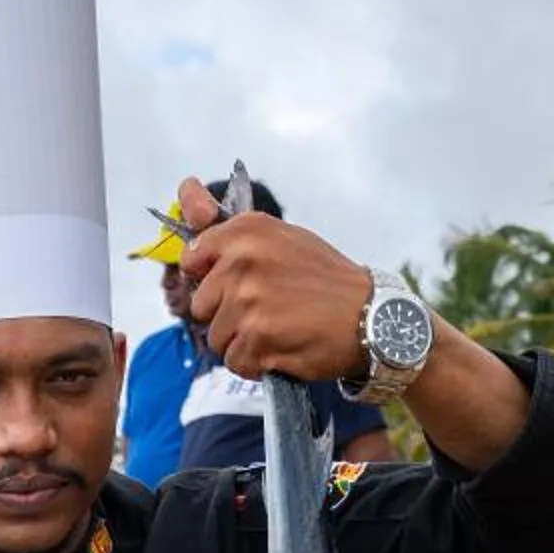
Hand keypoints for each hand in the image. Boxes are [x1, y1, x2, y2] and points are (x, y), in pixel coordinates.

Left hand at [176, 174, 371, 382]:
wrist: (369, 315)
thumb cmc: (322, 278)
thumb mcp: (279, 237)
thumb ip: (227, 226)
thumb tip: (184, 189)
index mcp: (247, 231)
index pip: (191, 258)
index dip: (209, 277)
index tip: (234, 282)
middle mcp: (243, 261)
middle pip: (200, 305)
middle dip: (226, 315)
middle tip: (267, 309)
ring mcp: (248, 301)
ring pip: (216, 337)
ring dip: (242, 341)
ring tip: (278, 329)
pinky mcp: (257, 337)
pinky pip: (235, 361)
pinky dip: (256, 363)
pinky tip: (282, 348)